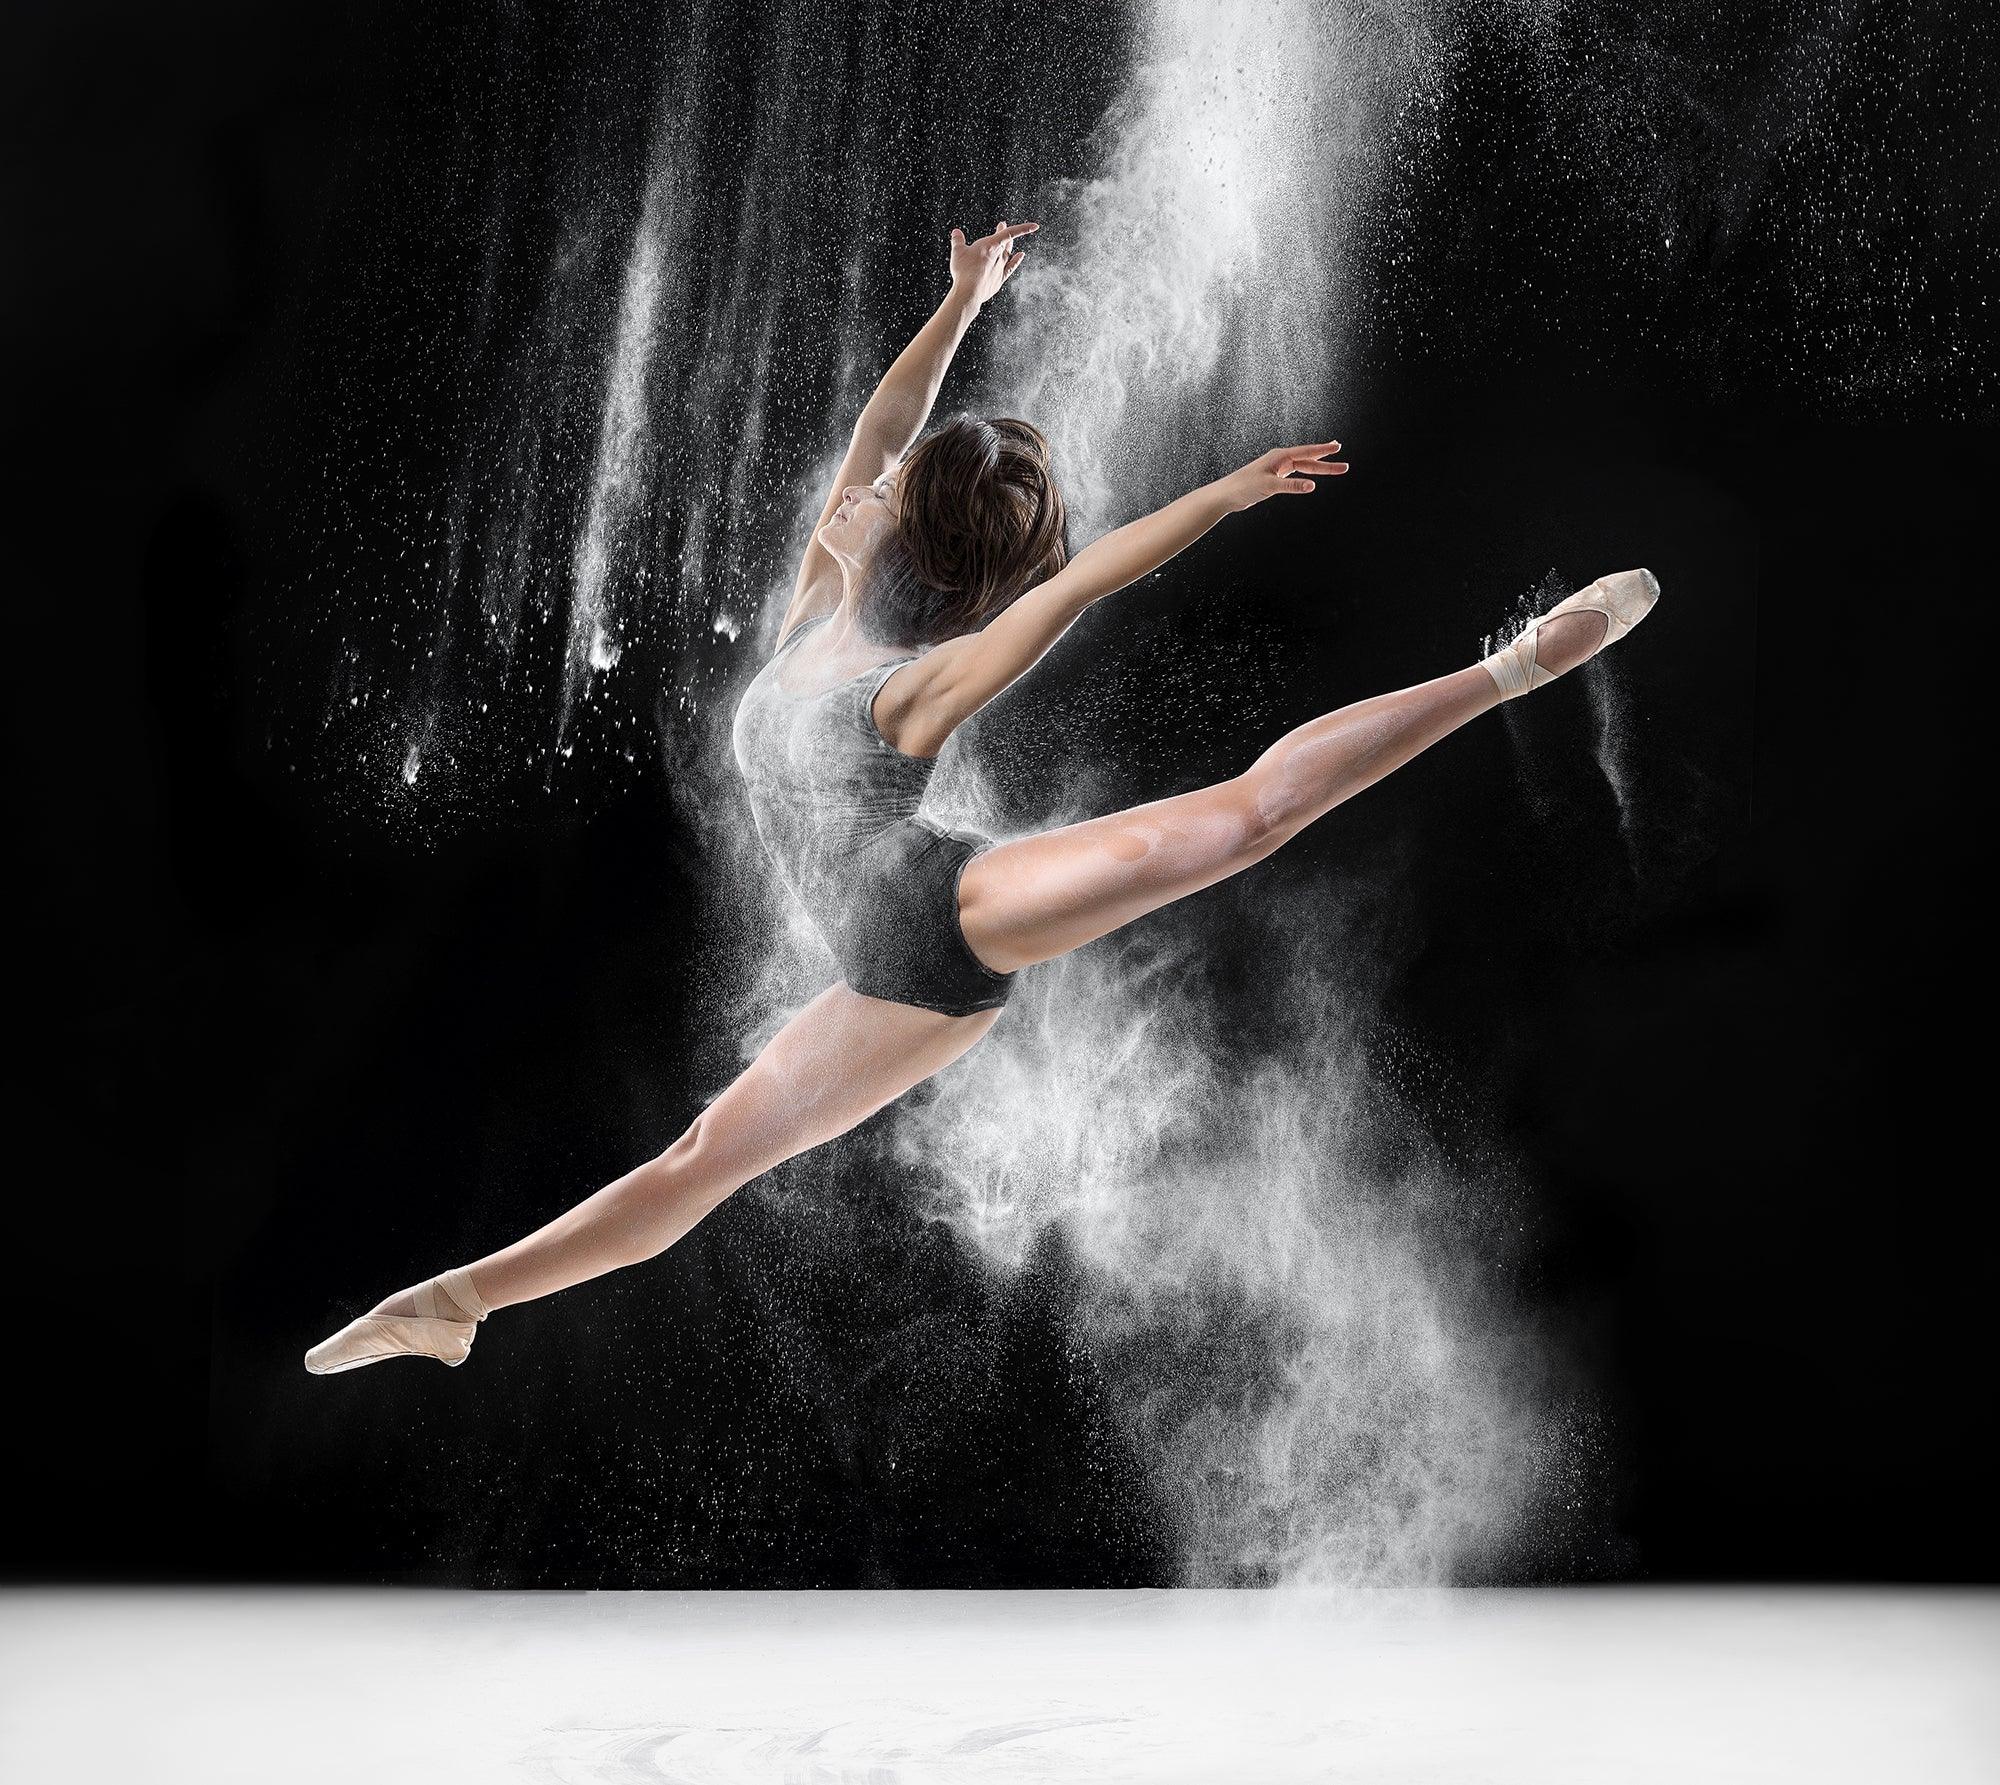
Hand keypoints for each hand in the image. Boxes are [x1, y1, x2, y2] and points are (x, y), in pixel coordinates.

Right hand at [949, 219, 1037, 308]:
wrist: (969, 292)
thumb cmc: (964, 271)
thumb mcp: (957, 252)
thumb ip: (957, 240)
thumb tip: (956, 232)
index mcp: (989, 245)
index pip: (1008, 233)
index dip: (1023, 228)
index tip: (1035, 226)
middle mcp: (998, 255)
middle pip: (1005, 241)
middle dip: (1003, 232)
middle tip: (1001, 225)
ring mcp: (1000, 268)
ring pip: (1007, 254)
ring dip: (1008, 246)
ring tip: (1008, 242)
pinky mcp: (999, 279)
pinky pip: (1011, 267)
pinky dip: (1016, 261)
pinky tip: (1020, 256)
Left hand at [1216, 441, 1347, 511]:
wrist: (1226, 495)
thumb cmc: (1243, 487)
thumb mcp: (1270, 486)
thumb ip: (1291, 486)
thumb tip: (1312, 486)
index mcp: (1279, 456)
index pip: (1306, 452)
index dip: (1323, 451)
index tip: (1338, 447)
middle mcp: (1279, 460)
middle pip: (1308, 461)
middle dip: (1327, 464)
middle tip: (1344, 466)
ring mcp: (1277, 468)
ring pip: (1303, 468)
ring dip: (1319, 469)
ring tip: (1335, 468)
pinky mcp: (1273, 478)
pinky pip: (1295, 474)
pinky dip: (1306, 475)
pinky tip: (1312, 476)